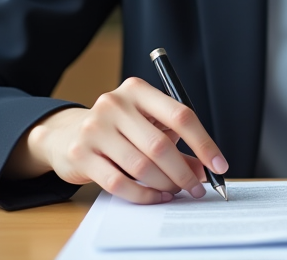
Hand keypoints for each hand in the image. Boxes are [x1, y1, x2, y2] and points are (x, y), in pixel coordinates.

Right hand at [5, 77, 229, 204]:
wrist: (67, 134)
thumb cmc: (119, 128)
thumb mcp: (148, 125)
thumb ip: (175, 142)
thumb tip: (202, 170)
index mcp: (137, 90)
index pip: (180, 115)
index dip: (204, 142)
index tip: (219, 165)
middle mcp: (114, 103)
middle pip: (160, 144)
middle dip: (184, 171)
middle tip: (197, 187)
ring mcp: (94, 128)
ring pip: (141, 166)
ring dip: (165, 184)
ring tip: (176, 191)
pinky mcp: (80, 153)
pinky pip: (119, 182)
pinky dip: (143, 194)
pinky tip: (156, 196)